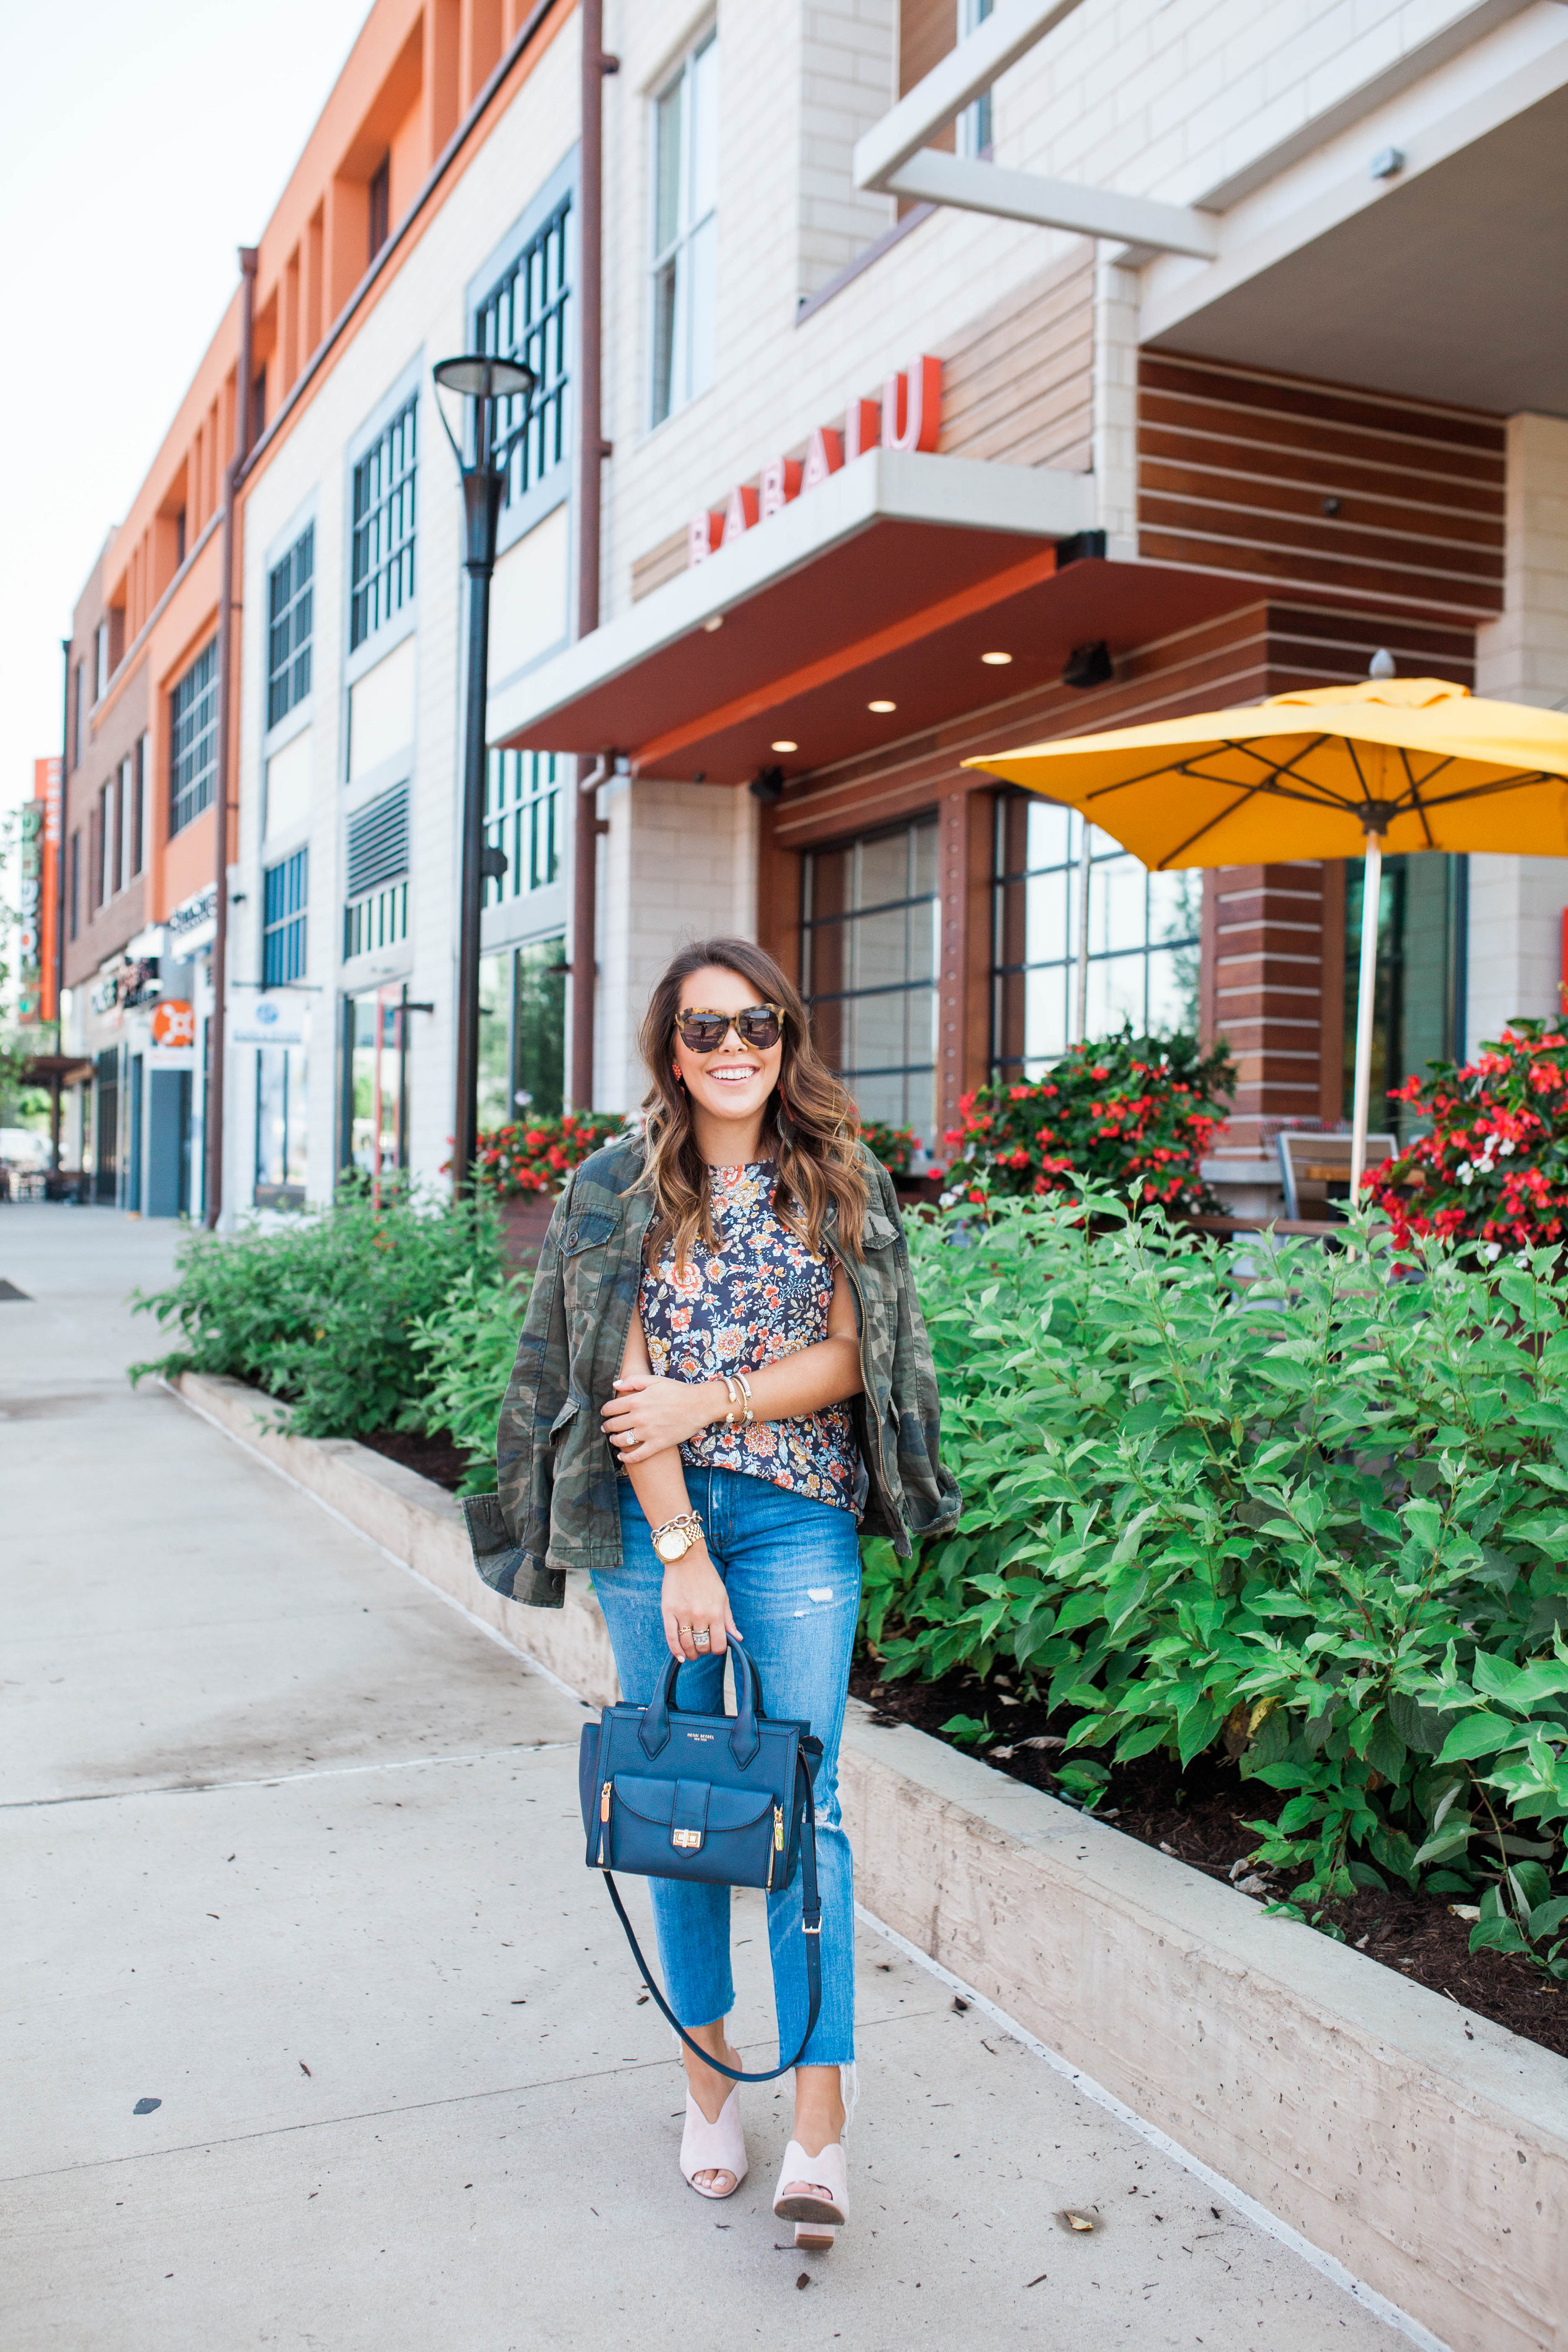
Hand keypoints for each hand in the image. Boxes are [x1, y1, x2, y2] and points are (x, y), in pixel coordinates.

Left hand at [602, 1374, 724, 1463]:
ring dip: (614, 1440)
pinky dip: (626, 1458)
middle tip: (606, 1427)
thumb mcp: (654, 1380)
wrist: (698, 1405)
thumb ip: (633, 1380)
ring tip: (614, 1439)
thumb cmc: (677, 1391)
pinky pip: (637, 1455)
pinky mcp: (656, 1444)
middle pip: (613, 1425)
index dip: (605, 1411)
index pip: (611, 1408)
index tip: (605, 1413)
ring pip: (622, 1440)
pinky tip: (621, 1456)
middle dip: (607, 1426)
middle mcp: (638, 1417)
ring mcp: (647, 1433)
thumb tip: (615, 1384)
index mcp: (636, 1400)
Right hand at [662, 1547, 741, 1660]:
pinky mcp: (668, 1611)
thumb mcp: (723, 1597)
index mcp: (716, 1612)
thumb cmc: (707, 1577)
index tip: (715, 1647)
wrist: (686, 1559)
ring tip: (692, 1653)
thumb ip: (729, 1619)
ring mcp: (683, 1614)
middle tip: (703, 1646)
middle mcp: (700, 1615)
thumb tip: (738, 1638)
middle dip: (704, 1650)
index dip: (717, 1650)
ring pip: (687, 1644)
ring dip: (691, 1653)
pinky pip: (670, 1637)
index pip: (718, 1644)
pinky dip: (675, 1650)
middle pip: (702, 1646)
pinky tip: (680, 1656)